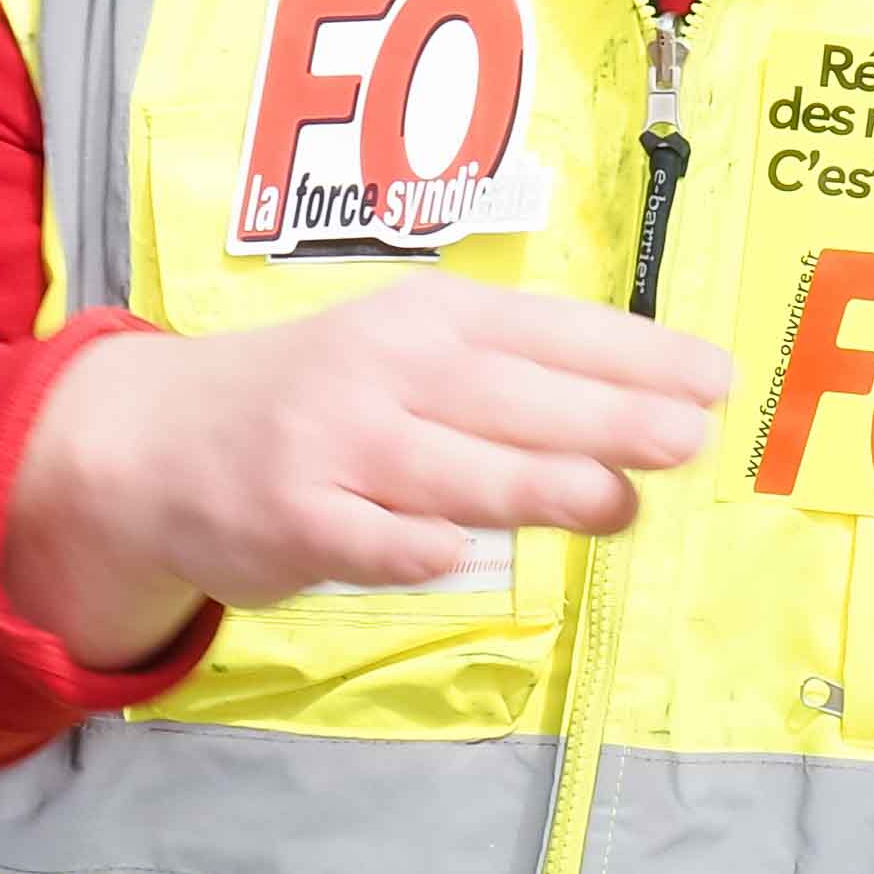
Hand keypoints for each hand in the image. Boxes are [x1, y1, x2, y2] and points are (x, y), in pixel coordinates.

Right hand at [3, 279, 732, 665]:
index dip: (633, 352)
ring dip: (534, 484)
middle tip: (691, 437)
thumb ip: (513, 383)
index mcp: (425, 319)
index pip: (547, 329)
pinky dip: (409, 546)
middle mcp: (382, 371)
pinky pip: (364, 539)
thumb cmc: (323, 398)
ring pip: (448, 469)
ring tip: (620, 502)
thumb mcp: (410, 356)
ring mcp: (333, 446)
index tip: (714, 377)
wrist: (160, 440)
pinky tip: (458, 554)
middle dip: (605, 415)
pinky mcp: (291, 519)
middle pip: (509, 396)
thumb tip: (648, 410)